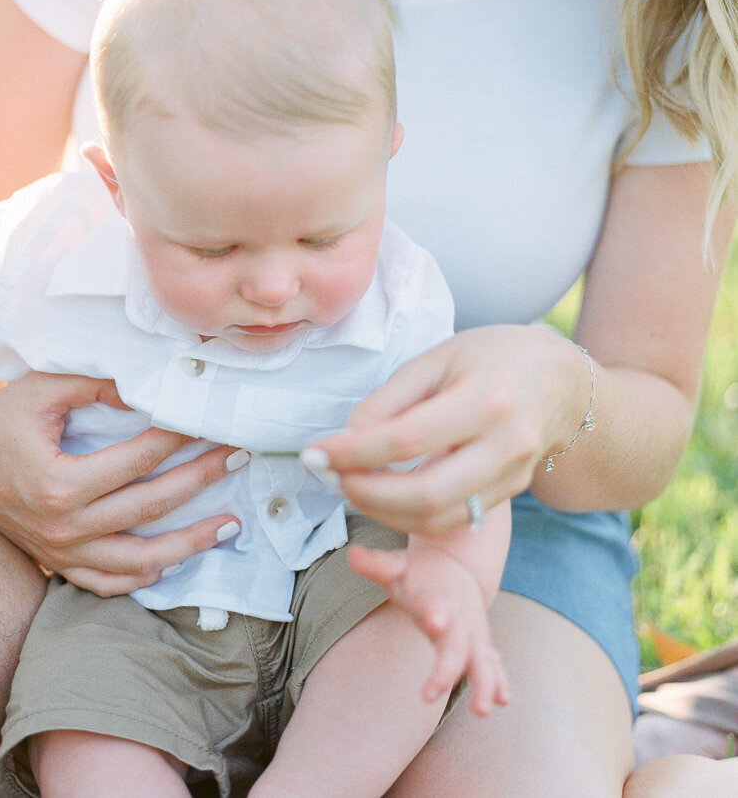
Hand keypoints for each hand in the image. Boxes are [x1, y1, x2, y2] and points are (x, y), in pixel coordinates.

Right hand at [0, 364, 245, 594]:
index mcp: (59, 483)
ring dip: (189, 545)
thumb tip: (152, 388)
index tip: (212, 420)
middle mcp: (63, 526)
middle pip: (150, 507)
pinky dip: (144, 578)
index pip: (138, 458)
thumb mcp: (42, 387)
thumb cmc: (0, 414)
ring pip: (138, 561)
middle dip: (202, 480)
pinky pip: (107, 584)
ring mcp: (61, 552)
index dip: (180, 438)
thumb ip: (97, 385)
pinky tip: (177, 562)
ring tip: (230, 525)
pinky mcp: (57, 563)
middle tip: (240, 457)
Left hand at [309, 325, 585, 535]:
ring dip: (381, 510)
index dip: (353, 452)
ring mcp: (512, 476)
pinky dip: (408, 516)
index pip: (406, 440)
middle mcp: (505, 444)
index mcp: (486, 399)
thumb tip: (346, 437)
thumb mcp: (439, 358)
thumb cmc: (492, 357)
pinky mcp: (509, 494)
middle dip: (364, 492)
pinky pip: (452, 518)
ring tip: (348, 486)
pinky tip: (381, 495)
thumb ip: (391, 398)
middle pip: (423, 493)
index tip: (315, 453)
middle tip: (329, 476)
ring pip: (436, 517)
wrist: (561, 379)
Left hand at [349, 537, 509, 712]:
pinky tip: (503, 700)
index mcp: (435, 597)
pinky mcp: (480, 643)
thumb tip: (352, 554)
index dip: (433, 612)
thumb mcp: (396, 566)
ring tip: (482, 710)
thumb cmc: (418, 572)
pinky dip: (500, 679)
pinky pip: (493, 663)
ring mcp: (472, 631)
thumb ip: (376, 565)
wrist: (455, 565)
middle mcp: (458, 617)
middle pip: (455, 646)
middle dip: (447, 668)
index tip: (433, 622)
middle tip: (431, 693)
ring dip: (485, 682)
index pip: (433, 606)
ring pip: (482, 659)